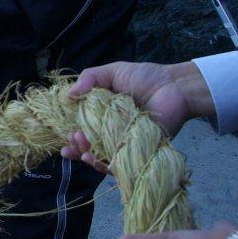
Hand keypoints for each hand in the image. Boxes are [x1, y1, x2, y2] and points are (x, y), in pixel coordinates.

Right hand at [65, 61, 211, 152]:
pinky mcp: (138, 151)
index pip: (81, 127)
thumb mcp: (112, 72)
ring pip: (101, 157)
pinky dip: (105, 166)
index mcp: (103, 113)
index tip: (63, 137)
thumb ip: (89, 78)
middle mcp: (112, 130)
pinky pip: (120, 164)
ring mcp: (124, 142)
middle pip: (89, 145)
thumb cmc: (145, 77)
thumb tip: (68, 94)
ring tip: (83, 152)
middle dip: (77, 147)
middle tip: (74, 139)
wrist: (174, 87)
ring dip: (88, 157)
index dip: (70, 134)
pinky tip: (95, 160)